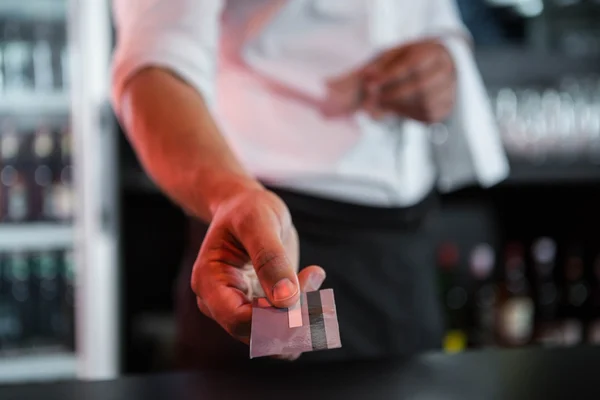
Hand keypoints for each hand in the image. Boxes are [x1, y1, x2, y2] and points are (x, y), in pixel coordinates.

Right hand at [191, 188, 325, 353]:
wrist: (247, 208)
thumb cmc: (247, 209)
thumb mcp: (257, 222)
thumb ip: (270, 259)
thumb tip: (286, 300)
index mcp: (209, 283)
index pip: (238, 320)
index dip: (274, 315)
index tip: (303, 285)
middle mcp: (221, 304)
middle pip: (259, 334)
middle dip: (294, 314)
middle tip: (314, 275)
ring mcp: (241, 311)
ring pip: (276, 339)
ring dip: (305, 316)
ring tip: (314, 273)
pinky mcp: (262, 311)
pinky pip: (287, 329)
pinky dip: (307, 312)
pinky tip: (313, 276)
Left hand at [362, 39, 456, 122]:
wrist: (435, 68)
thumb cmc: (410, 59)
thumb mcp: (393, 54)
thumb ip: (380, 64)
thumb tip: (366, 76)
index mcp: (434, 51)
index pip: (413, 64)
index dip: (389, 76)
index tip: (369, 84)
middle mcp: (447, 70)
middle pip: (421, 85)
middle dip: (392, 94)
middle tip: (371, 100)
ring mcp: (450, 90)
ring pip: (425, 103)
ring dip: (398, 106)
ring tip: (380, 103)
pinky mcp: (446, 108)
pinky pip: (427, 115)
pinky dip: (407, 114)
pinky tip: (395, 108)